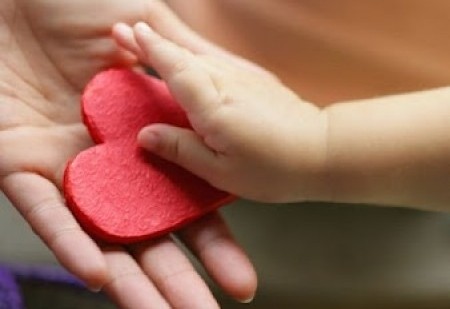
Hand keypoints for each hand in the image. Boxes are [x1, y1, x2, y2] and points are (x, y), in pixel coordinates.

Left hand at [0, 1, 255, 306]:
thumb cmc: (71, 3)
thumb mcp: (139, 27)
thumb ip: (174, 62)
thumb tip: (216, 82)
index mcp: (141, 138)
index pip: (184, 203)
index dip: (212, 241)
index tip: (239, 276)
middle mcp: (109, 166)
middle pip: (148, 235)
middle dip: (177, 279)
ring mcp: (66, 171)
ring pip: (101, 239)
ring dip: (129, 281)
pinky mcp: (17, 166)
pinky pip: (48, 212)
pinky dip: (71, 240)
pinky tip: (99, 271)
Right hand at [113, 22, 328, 202]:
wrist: (319, 151)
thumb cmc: (272, 169)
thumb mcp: (220, 171)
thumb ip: (181, 150)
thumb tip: (145, 136)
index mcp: (213, 107)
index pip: (175, 70)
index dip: (150, 50)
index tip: (128, 33)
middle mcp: (227, 83)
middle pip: (183, 55)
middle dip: (153, 39)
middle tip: (124, 28)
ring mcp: (243, 77)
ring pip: (200, 51)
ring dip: (172, 38)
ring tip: (149, 26)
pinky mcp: (254, 78)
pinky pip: (219, 57)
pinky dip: (198, 48)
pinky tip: (190, 46)